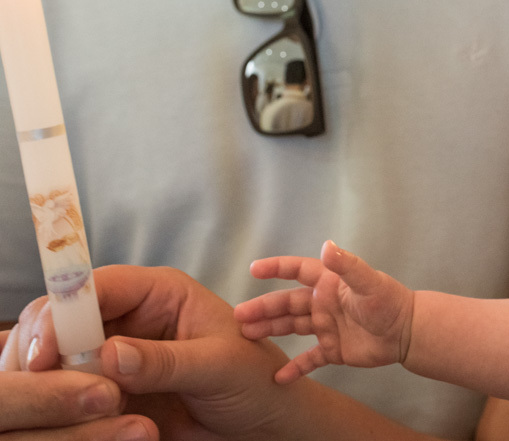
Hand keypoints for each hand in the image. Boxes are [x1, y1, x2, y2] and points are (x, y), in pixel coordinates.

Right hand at [4, 265, 297, 440]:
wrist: (262, 421)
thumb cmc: (254, 379)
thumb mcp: (219, 366)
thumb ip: (166, 361)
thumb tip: (109, 354)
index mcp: (160, 292)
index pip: (97, 286)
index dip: (65, 313)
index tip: (46, 354)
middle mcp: (130, 317)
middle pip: (64, 320)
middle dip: (52, 350)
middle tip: (50, 386)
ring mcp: (115, 354)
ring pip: (59, 358)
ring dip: (59, 383)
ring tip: (87, 408)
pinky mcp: (109, 389)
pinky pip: (71, 393)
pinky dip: (69, 407)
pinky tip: (89, 422)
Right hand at [237, 240, 413, 383]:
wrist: (407, 332)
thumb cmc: (389, 301)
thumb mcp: (368, 281)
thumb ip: (347, 265)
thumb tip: (326, 245)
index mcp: (329, 283)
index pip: (298, 270)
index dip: (277, 268)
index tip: (254, 269)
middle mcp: (323, 303)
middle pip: (287, 303)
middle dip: (263, 308)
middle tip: (239, 316)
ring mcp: (326, 326)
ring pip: (291, 327)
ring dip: (270, 330)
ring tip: (247, 335)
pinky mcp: (332, 349)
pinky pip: (308, 359)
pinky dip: (294, 368)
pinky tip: (277, 376)